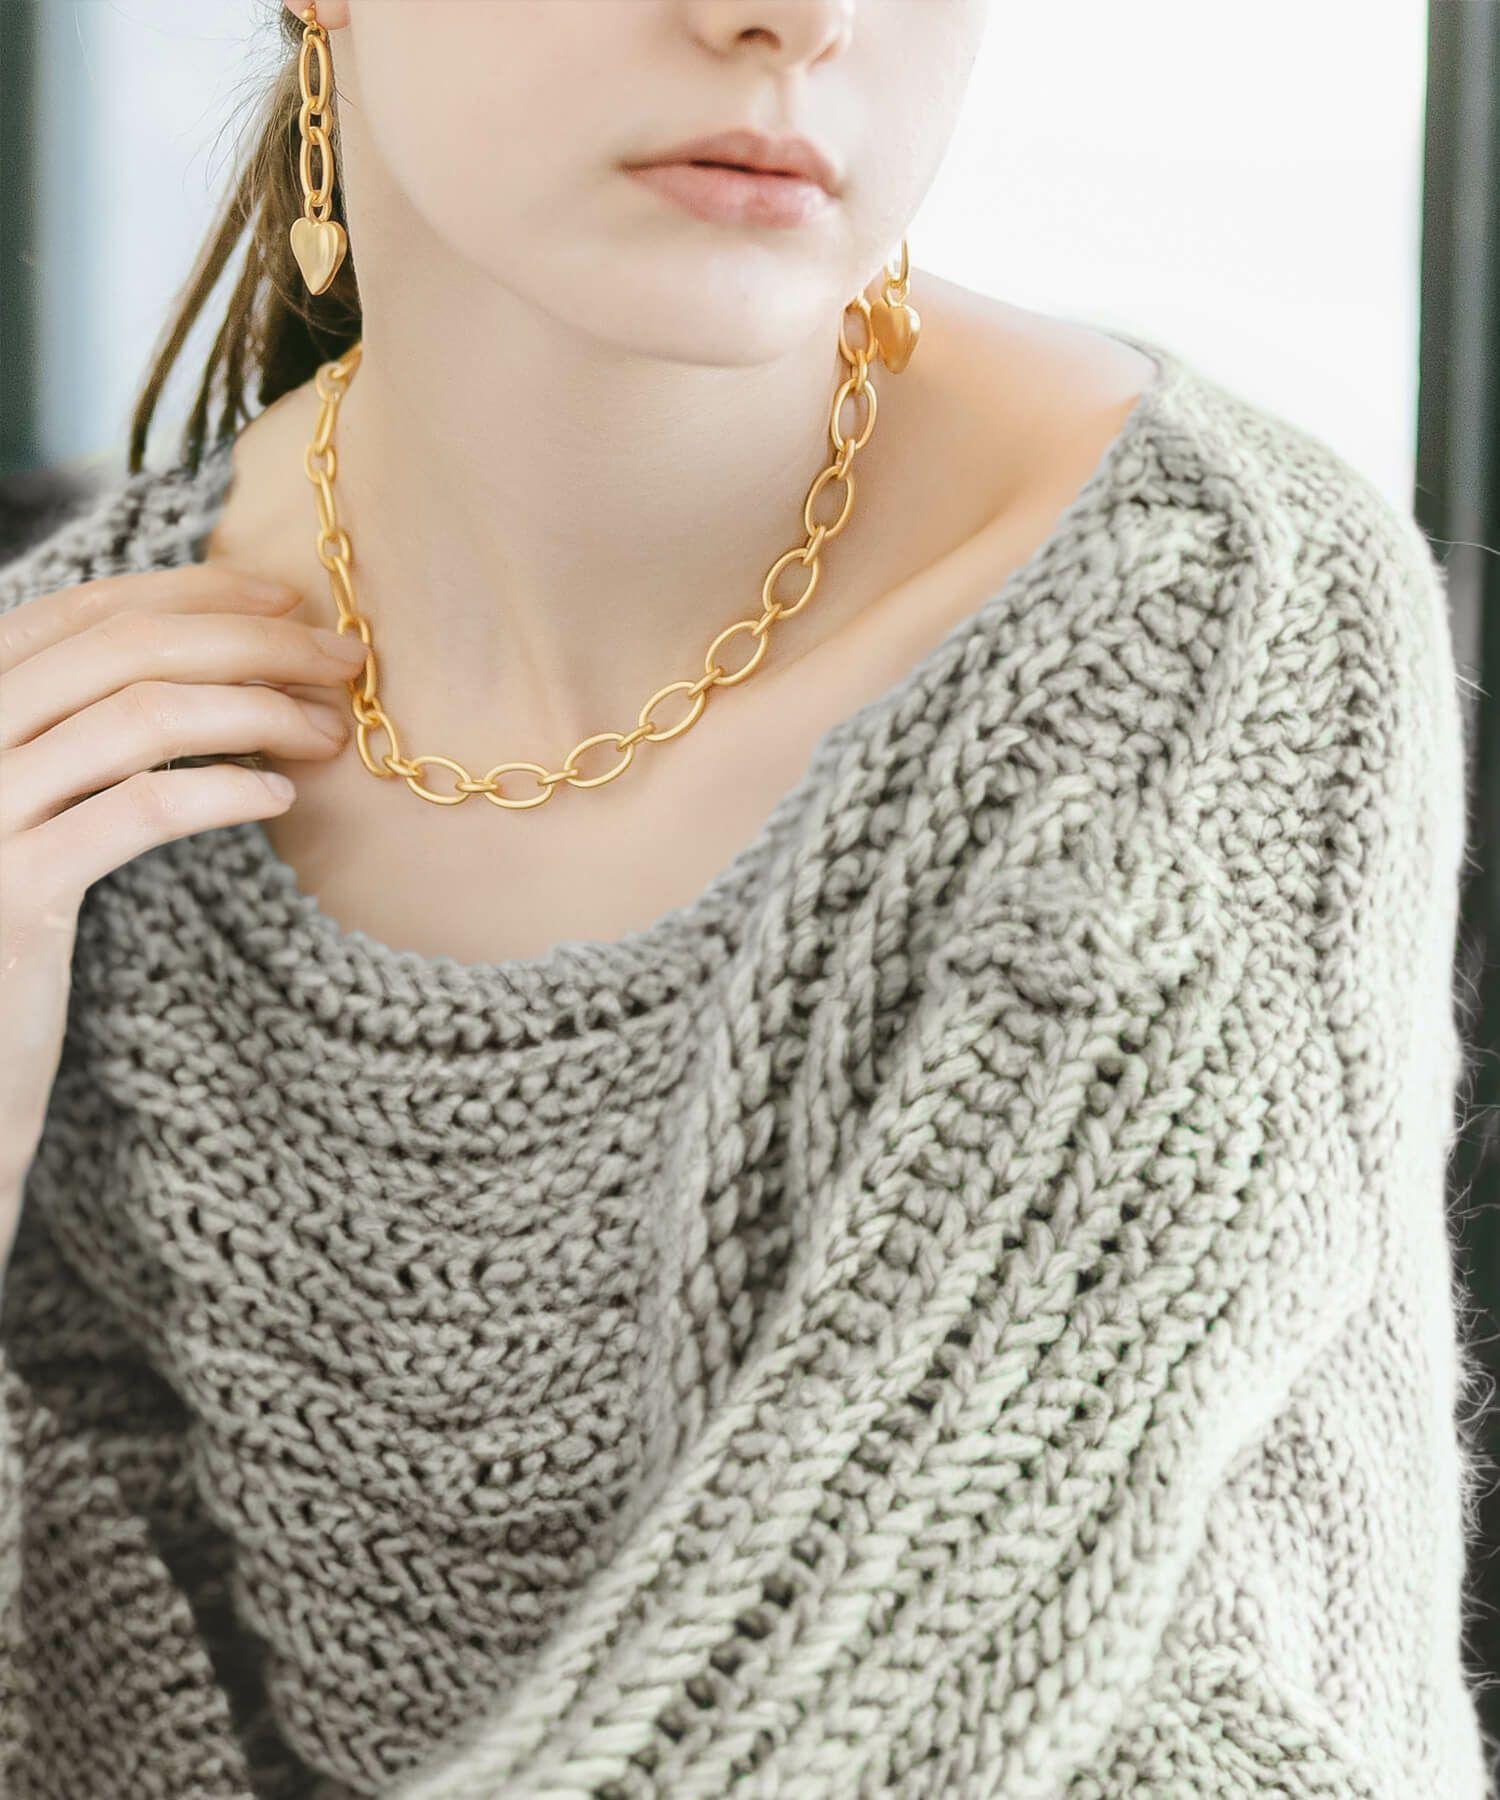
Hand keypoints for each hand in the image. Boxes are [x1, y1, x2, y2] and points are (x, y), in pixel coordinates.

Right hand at [0, 561, 366, 1260]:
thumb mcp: (30, 803)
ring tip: (327, 730)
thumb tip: (213, 657)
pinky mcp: (13, 887)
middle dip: (251, 641)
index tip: (287, 600)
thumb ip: (82, 729)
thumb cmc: (1, 920)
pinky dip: (222, 789)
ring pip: (139, 717)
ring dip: (256, 710)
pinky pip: (139, 809)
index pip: (84, 611)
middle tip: (343, 657)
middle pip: (126, 650)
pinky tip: (277, 795)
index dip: (194, 592)